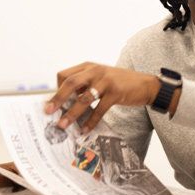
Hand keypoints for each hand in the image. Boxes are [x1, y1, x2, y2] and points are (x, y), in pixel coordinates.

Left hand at [44, 62, 160, 132]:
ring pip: (84, 98)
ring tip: (64, 124)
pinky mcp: (116, 93)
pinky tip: (85, 128)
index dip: (58, 89)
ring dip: (72, 113)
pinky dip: (91, 120)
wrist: (146, 85)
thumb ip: (85, 84)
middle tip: (48, 111)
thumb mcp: (101, 78)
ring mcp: (106, 81)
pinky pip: (99, 109)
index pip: (65, 75)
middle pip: (70, 83)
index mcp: (89, 66)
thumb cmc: (121, 83)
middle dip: (57, 99)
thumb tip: (66, 100)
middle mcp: (96, 71)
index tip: (54, 103)